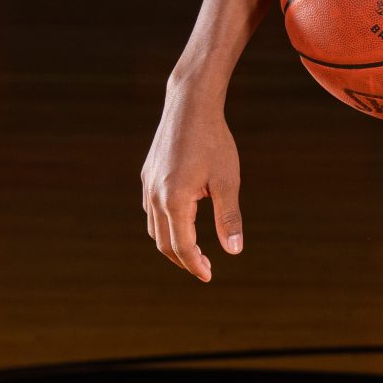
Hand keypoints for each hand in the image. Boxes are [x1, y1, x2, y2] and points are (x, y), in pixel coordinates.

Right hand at [142, 82, 243, 283]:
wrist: (189, 106)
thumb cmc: (214, 141)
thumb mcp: (227, 181)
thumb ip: (229, 217)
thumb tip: (234, 251)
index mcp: (174, 200)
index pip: (182, 246)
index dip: (195, 265)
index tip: (209, 276)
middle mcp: (155, 195)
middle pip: (164, 242)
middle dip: (183, 260)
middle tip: (204, 269)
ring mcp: (148, 185)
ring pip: (154, 228)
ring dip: (172, 244)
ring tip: (194, 251)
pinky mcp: (147, 175)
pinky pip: (151, 210)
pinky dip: (165, 225)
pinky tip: (181, 223)